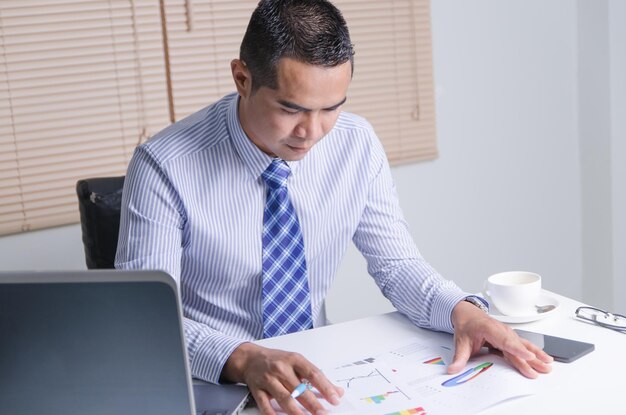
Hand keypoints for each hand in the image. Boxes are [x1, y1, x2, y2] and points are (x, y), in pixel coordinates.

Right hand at [221, 343, 343, 414]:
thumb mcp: (297, 362)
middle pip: (300, 389)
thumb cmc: (276, 360)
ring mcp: (268, 379)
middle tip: (323, 413)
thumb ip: (316, 377)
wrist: (250, 358)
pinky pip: (266, 405)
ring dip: (297, 412)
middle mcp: (281, 369)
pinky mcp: (257, 390)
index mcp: (294, 359)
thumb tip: (337, 391)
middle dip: (313, 404)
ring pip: (285, 398)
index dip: (325, 387)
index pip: (313, 374)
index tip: (335, 398)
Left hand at [448, 300, 552, 377]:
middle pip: (517, 346)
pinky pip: (522, 346)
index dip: (517, 349)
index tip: (528, 356)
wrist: (468, 313)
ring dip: (536, 354)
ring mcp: (507, 334)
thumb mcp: (460, 341)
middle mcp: (501, 330)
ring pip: (522, 345)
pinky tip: (543, 359)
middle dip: (530, 357)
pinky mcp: (509, 338)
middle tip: (542, 368)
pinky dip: (533, 352)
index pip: (504, 340)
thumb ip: (459, 357)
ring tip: (548, 364)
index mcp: (489, 328)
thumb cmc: (467, 325)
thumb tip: (453, 369)